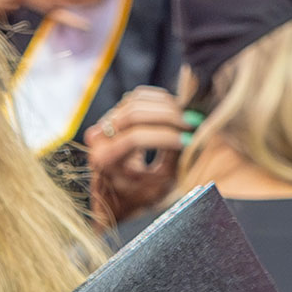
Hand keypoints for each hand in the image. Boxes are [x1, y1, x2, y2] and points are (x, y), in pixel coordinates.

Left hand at [84, 86, 190, 225]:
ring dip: (166, 106)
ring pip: (137, 100)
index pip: (135, 138)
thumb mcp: (159, 185)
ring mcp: (104, 122)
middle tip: (192, 123)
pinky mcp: (114, 113)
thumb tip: (192, 134)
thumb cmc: (139, 194)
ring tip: (186, 119)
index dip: (165, 136)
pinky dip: (160, 100)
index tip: (189, 138)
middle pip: (135, 113)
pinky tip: (176, 111)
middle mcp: (98, 138)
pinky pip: (138, 96)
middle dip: (168, 116)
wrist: (116, 195)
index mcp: (105, 160)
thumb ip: (173, 159)